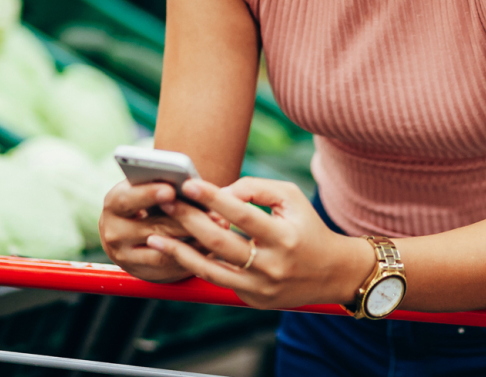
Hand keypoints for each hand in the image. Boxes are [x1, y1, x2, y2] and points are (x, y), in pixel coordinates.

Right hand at [100, 180, 217, 282]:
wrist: (127, 231)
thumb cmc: (146, 198)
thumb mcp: (146, 186)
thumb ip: (163, 184)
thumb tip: (192, 184)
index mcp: (114, 203)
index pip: (128, 199)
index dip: (149, 194)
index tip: (171, 190)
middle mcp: (114, 232)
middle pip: (154, 227)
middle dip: (187, 218)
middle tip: (214, 211)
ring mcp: (125, 256)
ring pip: (165, 250)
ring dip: (195, 239)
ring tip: (220, 227)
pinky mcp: (141, 272)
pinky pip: (171, 266)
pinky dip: (193, 255)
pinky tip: (213, 244)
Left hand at [145, 177, 374, 309]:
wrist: (331, 272)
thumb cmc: (308, 227)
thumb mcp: (290, 198)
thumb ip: (255, 189)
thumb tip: (220, 194)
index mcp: (284, 236)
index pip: (243, 214)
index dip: (214, 198)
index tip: (190, 184)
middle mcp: (271, 265)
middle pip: (220, 243)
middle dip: (189, 221)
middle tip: (167, 204)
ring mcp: (260, 288)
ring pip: (210, 270)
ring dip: (179, 252)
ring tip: (154, 237)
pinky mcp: (252, 300)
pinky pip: (217, 281)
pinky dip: (196, 265)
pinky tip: (177, 252)